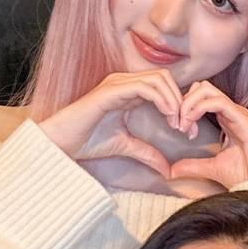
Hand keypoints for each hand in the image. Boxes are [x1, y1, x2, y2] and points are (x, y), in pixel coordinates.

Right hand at [39, 70, 186, 177]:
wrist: (61, 143)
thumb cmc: (87, 141)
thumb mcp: (126, 147)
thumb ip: (147, 154)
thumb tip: (168, 170)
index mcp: (129, 92)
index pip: (164, 87)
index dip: (180, 105)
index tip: (187, 130)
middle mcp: (124, 83)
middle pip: (166, 78)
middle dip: (181, 101)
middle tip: (185, 127)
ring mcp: (117, 84)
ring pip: (159, 79)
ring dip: (174, 100)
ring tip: (177, 123)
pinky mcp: (111, 90)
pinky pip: (145, 87)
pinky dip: (162, 99)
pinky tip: (168, 117)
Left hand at [168, 82, 247, 185]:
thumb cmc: (247, 176)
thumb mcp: (212, 168)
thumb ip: (193, 165)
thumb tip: (171, 170)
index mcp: (227, 119)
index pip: (201, 97)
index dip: (184, 107)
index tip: (177, 127)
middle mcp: (233, 113)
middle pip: (202, 87)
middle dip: (184, 101)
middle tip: (177, 123)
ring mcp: (239, 114)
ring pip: (207, 90)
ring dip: (188, 103)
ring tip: (183, 122)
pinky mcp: (244, 120)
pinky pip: (218, 102)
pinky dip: (198, 107)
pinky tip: (190, 122)